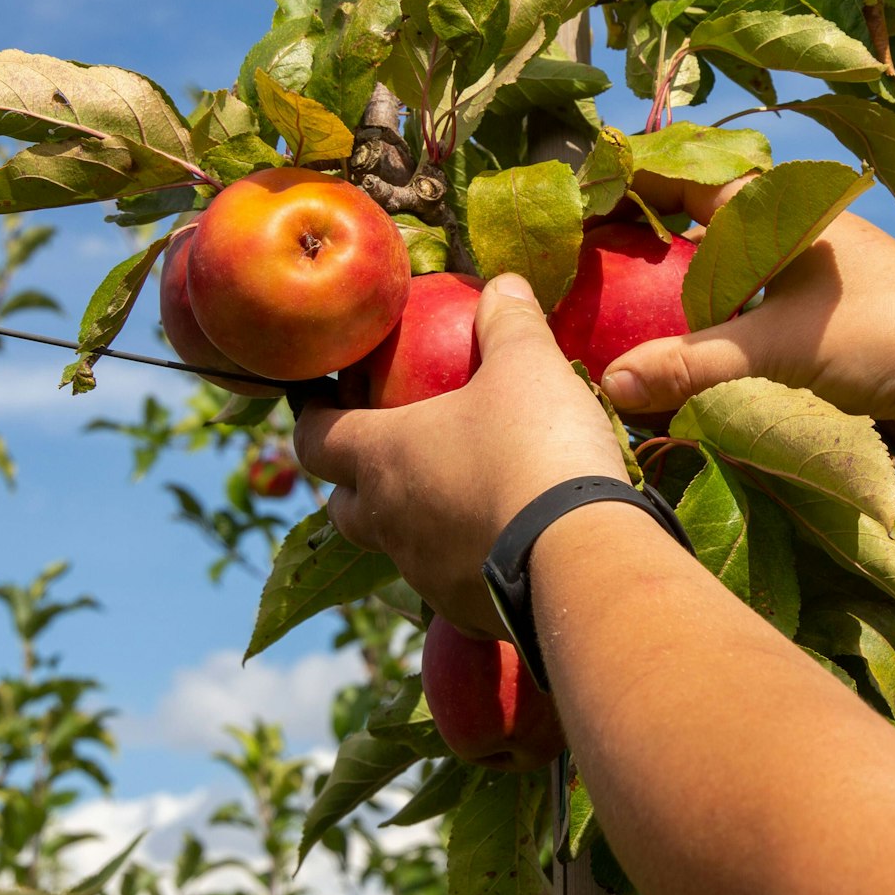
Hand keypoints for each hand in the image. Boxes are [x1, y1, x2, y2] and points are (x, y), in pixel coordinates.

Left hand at [292, 273, 630, 636]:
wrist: (582, 558)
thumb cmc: (536, 448)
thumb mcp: (528, 366)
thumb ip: (509, 323)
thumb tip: (503, 285)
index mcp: (382, 455)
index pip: (313, 435)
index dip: (312, 412)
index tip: (321, 394)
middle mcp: (388, 520)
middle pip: (342, 502)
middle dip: (352, 475)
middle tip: (386, 444)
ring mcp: (422, 572)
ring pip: (395, 544)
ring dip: (411, 518)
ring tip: (454, 489)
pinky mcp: (463, 609)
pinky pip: (448, 577)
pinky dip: (462, 554)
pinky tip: (502, 535)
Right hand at [600, 179, 894, 454]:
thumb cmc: (888, 333)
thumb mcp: (779, 347)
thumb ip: (695, 364)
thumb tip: (611, 383)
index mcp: (777, 205)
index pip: (683, 175)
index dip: (626, 184)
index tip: (569, 205)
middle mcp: (789, 231)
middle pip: (697, 224)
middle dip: (641, 244)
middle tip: (580, 273)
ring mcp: (809, 276)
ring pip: (724, 272)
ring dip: (676, 294)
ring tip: (615, 319)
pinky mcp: (825, 321)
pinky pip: (749, 314)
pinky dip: (712, 331)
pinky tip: (682, 362)